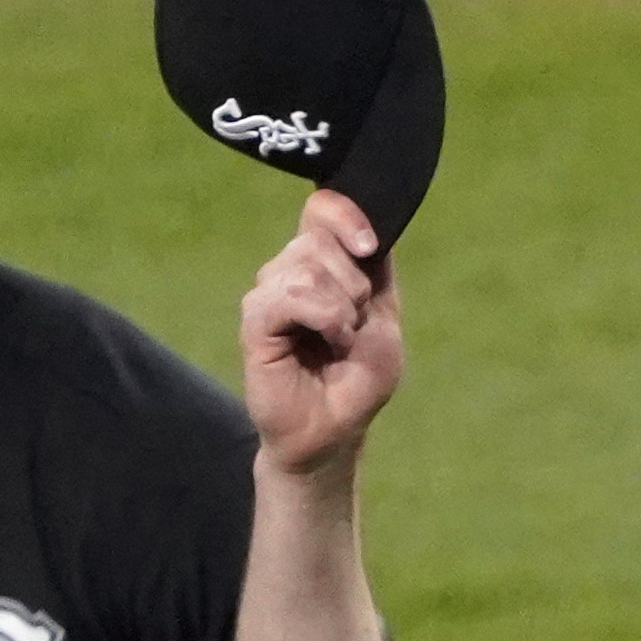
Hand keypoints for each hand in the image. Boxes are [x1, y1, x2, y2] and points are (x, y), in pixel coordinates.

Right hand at [240, 189, 402, 477]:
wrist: (333, 431)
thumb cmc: (357, 382)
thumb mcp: (384, 323)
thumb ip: (377, 274)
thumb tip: (365, 227)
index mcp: (324, 265)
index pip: (323, 209)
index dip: (345, 214)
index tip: (369, 246)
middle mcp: (292, 271)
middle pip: (319, 237)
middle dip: (353, 283)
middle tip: (354, 326)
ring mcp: (270, 292)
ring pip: (306, 266)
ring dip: (341, 307)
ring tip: (340, 341)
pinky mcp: (255, 319)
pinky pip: (289, 295)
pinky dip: (323, 317)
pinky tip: (330, 340)